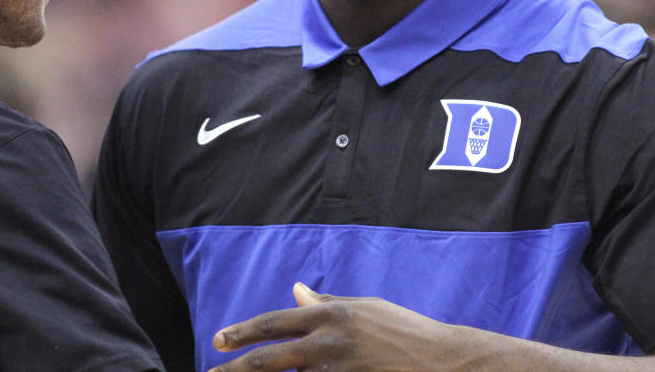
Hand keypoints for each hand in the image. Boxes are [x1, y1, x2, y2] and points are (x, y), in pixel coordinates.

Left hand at [208, 282, 461, 371]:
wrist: (443, 361)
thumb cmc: (404, 330)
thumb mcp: (364, 308)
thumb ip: (326, 304)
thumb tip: (295, 291)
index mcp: (332, 315)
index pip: (276, 323)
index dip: (244, 331)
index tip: (220, 339)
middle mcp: (329, 342)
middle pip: (270, 358)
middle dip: (237, 367)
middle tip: (212, 371)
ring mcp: (339, 370)